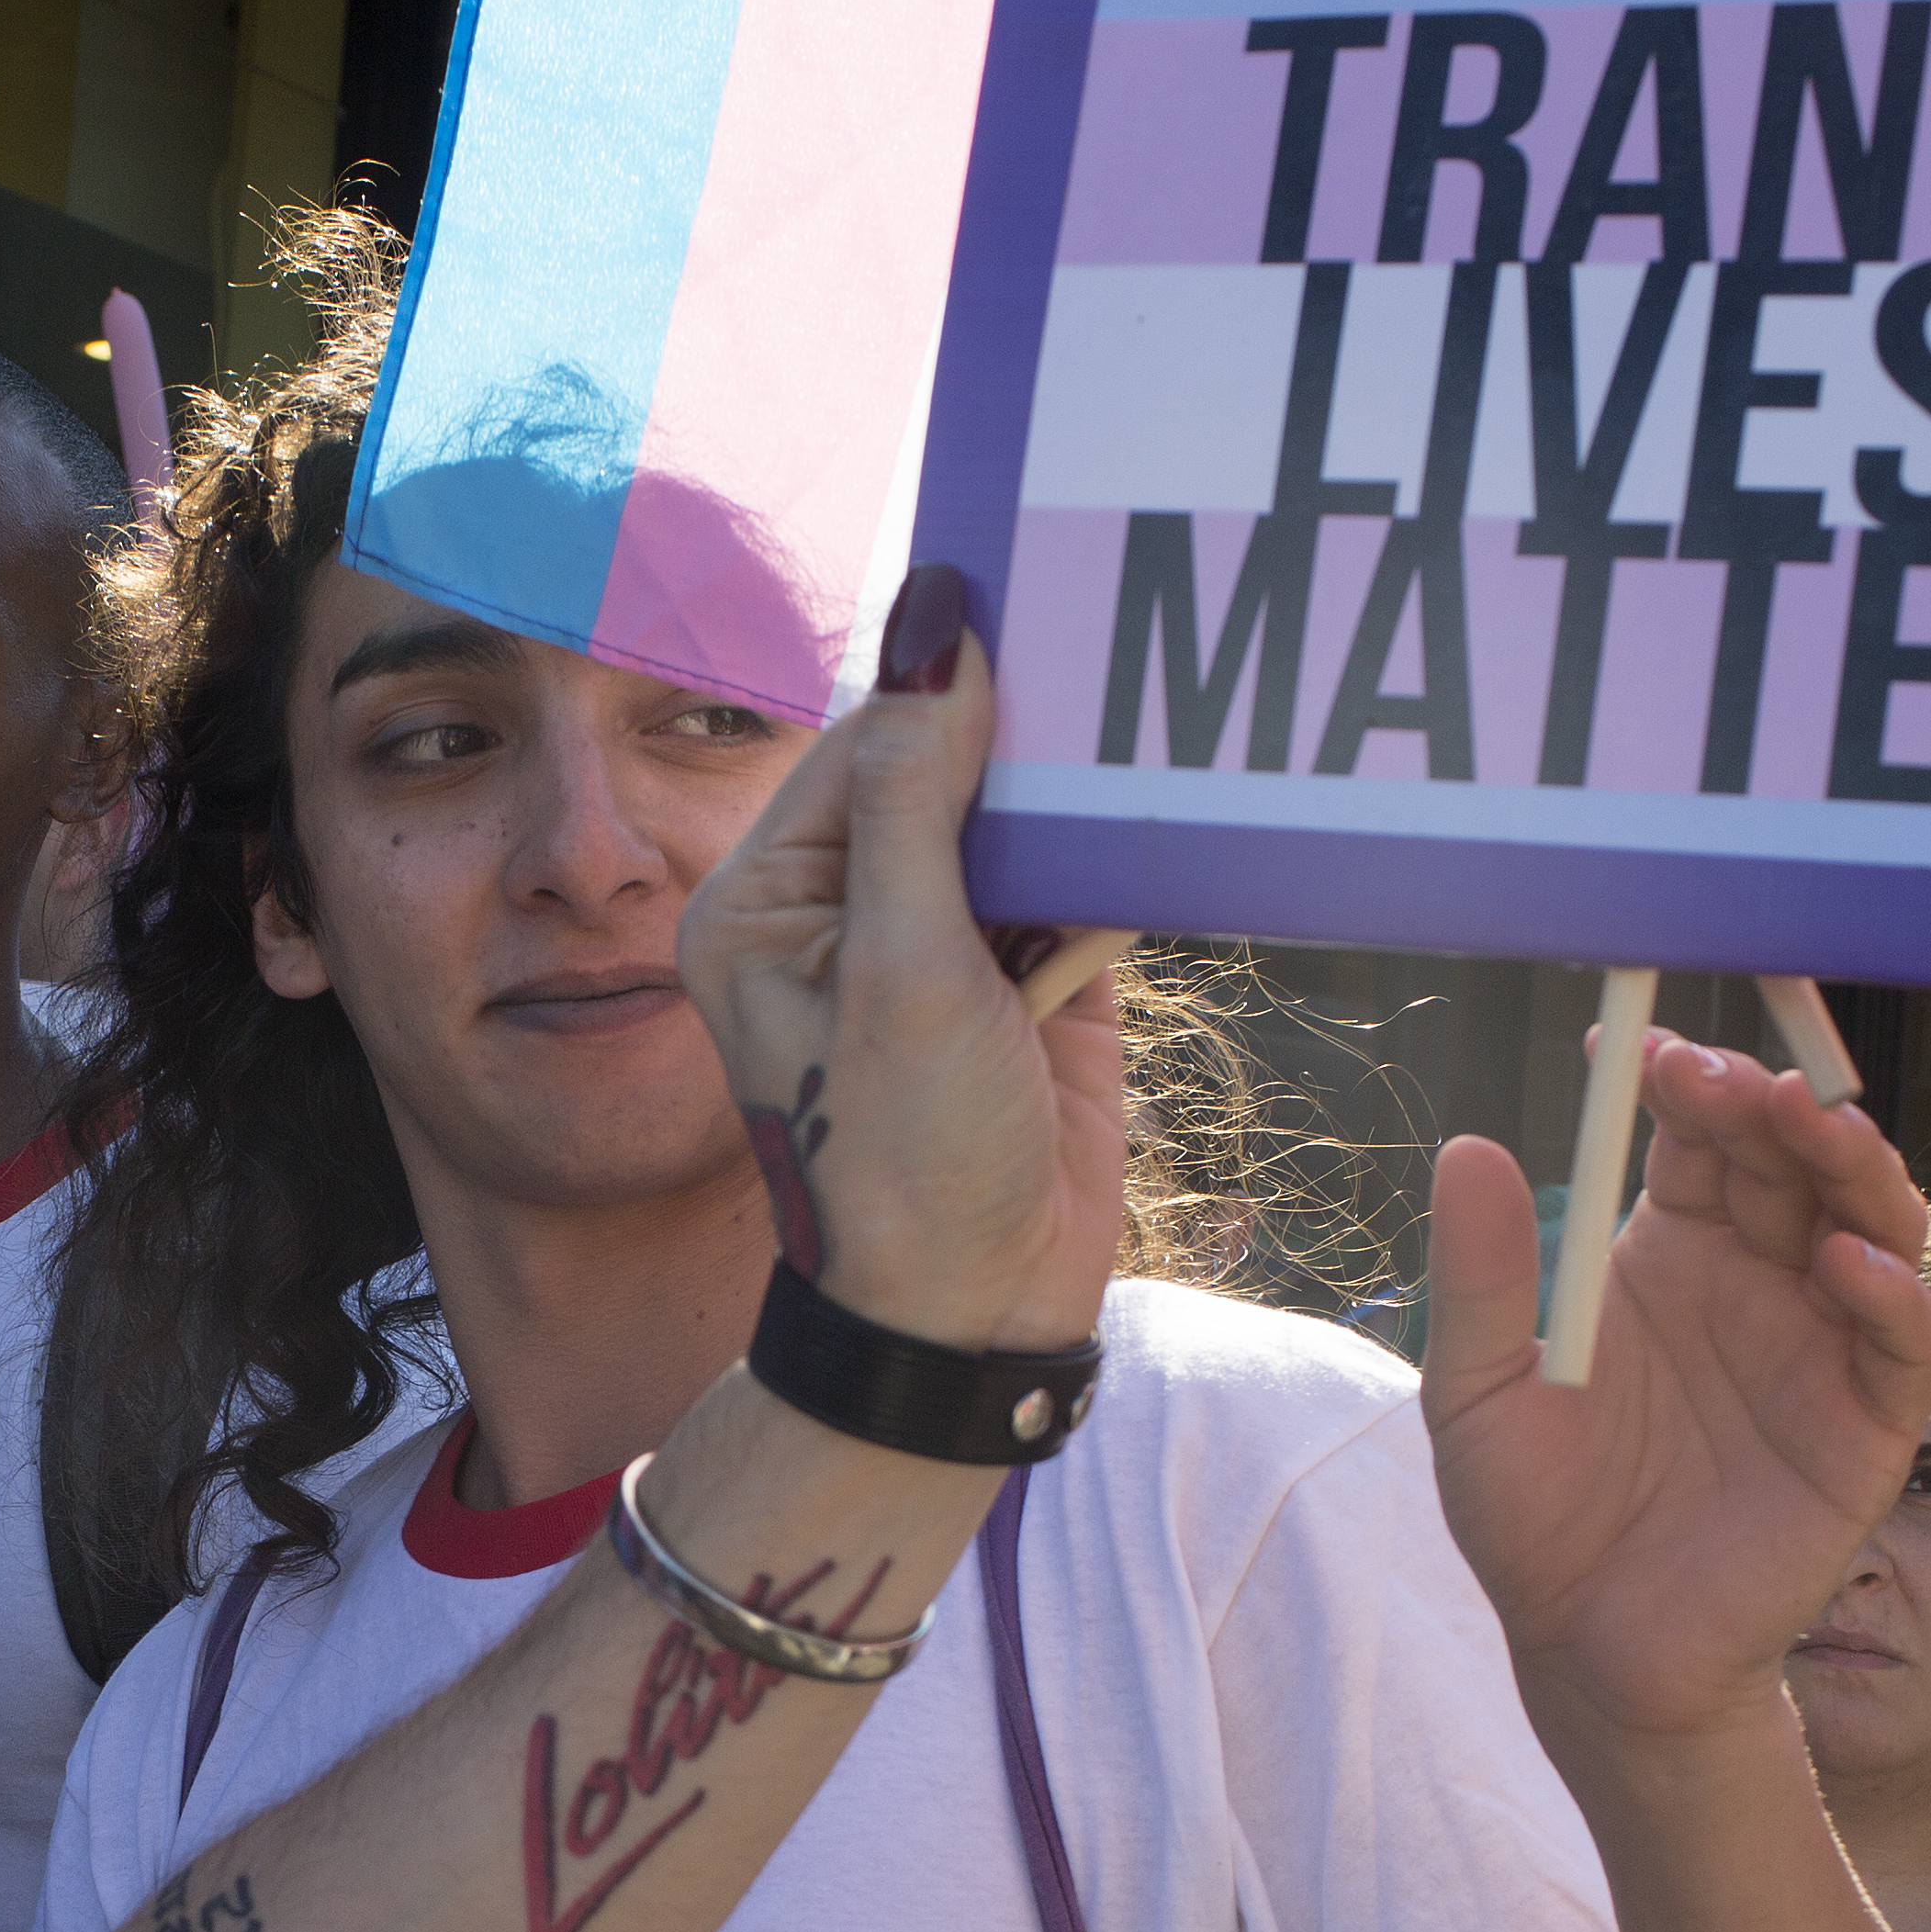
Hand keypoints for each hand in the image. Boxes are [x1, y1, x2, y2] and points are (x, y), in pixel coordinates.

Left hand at [679, 573, 1125, 1355]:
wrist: (971, 1320)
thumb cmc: (901, 1161)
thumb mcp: (905, 966)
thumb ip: (921, 795)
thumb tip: (933, 628)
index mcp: (768, 902)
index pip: (865, 744)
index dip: (948, 688)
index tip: (1039, 612)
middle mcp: (848, 913)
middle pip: (947, 772)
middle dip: (1026, 744)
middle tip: (1115, 672)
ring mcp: (941, 949)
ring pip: (1022, 825)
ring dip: (1082, 807)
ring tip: (1152, 751)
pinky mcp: (1028, 986)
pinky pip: (1078, 889)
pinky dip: (1116, 876)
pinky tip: (1163, 841)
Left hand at [1415, 1033, 1930, 1752]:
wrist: (1587, 1648)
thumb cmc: (1535, 1515)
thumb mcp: (1479, 1388)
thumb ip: (1481, 1278)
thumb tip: (1464, 1147)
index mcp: (1668, 1253)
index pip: (1701, 1137)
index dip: (1688, 1085)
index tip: (1650, 1048)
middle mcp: (1756, 1282)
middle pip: (1793, 1160)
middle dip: (1773, 1105)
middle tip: (1735, 1078)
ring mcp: (1819, 1347)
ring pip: (1871, 1224)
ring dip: (1851, 1166)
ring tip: (1814, 1125)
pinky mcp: (1866, 1426)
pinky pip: (1904, 1344)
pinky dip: (1891, 1293)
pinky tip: (1844, 1262)